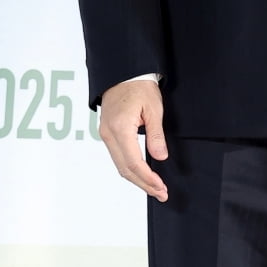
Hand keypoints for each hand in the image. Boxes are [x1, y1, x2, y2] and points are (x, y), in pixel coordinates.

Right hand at [97, 78, 168, 200]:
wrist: (123, 73)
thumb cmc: (139, 86)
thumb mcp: (154, 109)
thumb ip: (156, 135)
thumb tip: (160, 157)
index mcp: (120, 128)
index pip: (134, 162)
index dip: (148, 178)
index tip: (161, 187)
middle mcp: (108, 134)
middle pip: (125, 169)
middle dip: (143, 184)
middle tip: (161, 194)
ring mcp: (105, 134)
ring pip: (120, 165)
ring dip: (137, 179)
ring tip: (154, 187)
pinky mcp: (107, 133)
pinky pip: (117, 157)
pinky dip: (130, 169)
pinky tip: (142, 174)